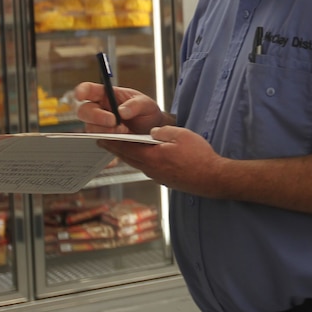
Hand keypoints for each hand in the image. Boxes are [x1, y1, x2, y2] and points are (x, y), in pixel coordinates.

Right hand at [74, 82, 170, 134]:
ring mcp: (99, 126)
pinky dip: (109, 143)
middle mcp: (99, 110)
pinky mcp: (103, 140)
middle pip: (84, 111)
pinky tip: (120, 145)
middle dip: (96, 116)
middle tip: (113, 121)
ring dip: (106, 131)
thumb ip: (136, 105)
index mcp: (106, 95)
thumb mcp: (147, 104)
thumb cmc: (146, 113)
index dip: (82, 91)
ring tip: (125, 131)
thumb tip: (122, 111)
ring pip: (90, 128)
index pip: (88, 90)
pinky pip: (99, 143)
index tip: (81, 95)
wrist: (152, 131)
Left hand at [109, 125, 223, 194]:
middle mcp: (151, 169)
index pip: (126, 148)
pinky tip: (142, 157)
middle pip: (128, 158)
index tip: (100, 138)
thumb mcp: (182, 135)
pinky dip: (139, 161)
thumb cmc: (199, 156)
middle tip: (103, 143)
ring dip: (127, 155)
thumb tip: (152, 132)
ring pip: (137, 164)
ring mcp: (157, 176)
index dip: (112, 142)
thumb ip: (163, 132)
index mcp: (152, 156)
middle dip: (115, 149)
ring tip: (119, 149)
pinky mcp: (165, 180)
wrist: (212, 178)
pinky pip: (146, 168)